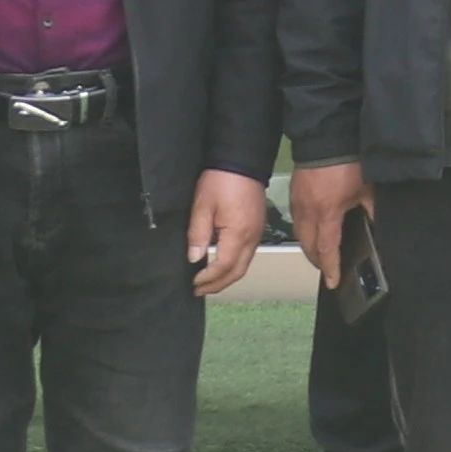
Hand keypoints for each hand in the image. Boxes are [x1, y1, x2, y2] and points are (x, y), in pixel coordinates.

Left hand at [187, 167, 270, 296]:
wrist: (242, 161)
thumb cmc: (220, 181)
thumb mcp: (202, 206)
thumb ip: (198, 234)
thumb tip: (194, 258)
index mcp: (238, 234)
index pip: (224, 266)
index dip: (208, 278)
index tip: (193, 282)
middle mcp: (252, 238)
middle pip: (238, 272)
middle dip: (218, 285)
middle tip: (199, 290)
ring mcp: (257, 234)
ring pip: (244, 265)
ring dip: (227, 277)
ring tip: (208, 282)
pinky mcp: (257, 228)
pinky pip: (248, 255)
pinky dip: (234, 266)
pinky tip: (222, 265)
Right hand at [284, 158, 366, 287]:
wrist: (325, 136)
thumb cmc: (348, 161)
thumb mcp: (366, 188)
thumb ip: (371, 209)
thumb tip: (376, 226)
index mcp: (326, 213)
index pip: (327, 248)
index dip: (330, 267)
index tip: (333, 281)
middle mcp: (308, 211)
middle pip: (308, 246)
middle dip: (317, 260)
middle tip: (328, 269)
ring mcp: (298, 202)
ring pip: (299, 234)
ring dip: (309, 247)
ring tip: (321, 253)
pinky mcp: (294, 193)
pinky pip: (296, 220)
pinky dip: (304, 231)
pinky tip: (313, 230)